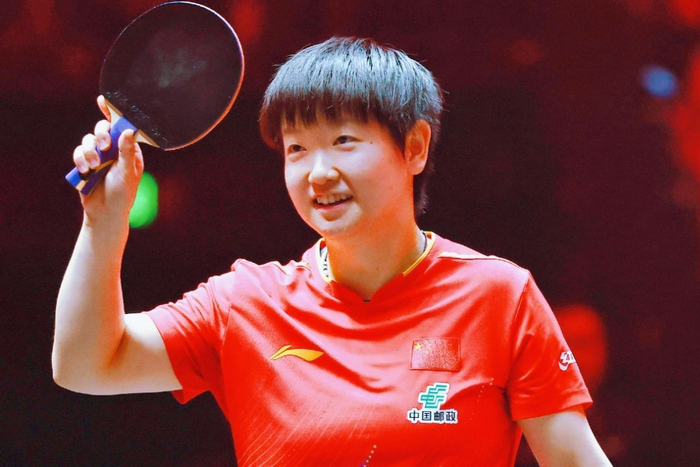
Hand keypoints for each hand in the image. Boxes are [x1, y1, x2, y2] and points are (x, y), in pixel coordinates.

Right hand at [73, 95, 144, 222]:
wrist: (105, 213)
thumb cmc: (123, 194)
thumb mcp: (128, 172)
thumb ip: (126, 152)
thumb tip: (127, 131)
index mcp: (129, 150)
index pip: (122, 126)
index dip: (113, 112)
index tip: (103, 101)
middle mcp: (114, 150)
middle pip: (102, 129)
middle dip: (100, 134)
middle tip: (104, 146)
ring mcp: (99, 156)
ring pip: (88, 140)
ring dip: (89, 151)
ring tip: (94, 167)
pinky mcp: (85, 163)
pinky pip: (78, 153)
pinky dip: (79, 160)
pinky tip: (84, 171)